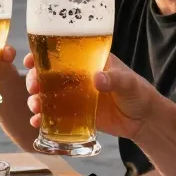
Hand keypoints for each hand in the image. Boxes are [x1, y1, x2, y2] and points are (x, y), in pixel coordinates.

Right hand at [24, 53, 159, 140]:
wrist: (145, 120)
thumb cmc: (139, 93)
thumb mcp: (128, 83)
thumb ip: (114, 79)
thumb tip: (96, 79)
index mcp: (88, 61)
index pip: (61, 53)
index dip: (42, 54)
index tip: (30, 59)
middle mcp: (78, 76)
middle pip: (48, 74)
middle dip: (35, 79)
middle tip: (33, 88)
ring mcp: (75, 96)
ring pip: (48, 94)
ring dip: (36, 99)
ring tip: (34, 107)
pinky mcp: (76, 114)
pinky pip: (55, 115)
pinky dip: (43, 118)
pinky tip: (36, 122)